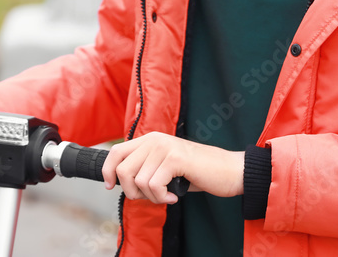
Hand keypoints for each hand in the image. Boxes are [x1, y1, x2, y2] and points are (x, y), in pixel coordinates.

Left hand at [101, 132, 244, 203]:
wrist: (229, 170)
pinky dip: (162, 198)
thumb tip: (120, 182)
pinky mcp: (175, 159)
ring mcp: (164, 147)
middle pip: (123, 170)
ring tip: (168, 195)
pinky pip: (153, 185)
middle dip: (132, 191)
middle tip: (152, 196)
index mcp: (150, 139)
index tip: (111, 186)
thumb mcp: (166, 166)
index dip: (108, 171)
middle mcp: (154, 140)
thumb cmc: (198, 172)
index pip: (116, 152)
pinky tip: (175, 196)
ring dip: (152, 197)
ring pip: (138, 181)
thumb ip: (146, 168)